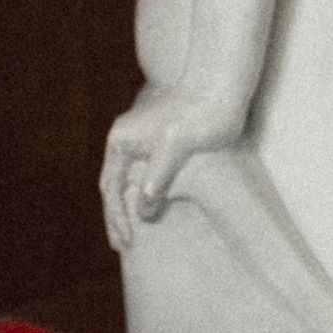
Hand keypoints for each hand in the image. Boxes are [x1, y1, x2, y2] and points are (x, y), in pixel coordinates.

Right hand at [100, 84, 240, 246]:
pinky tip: (152, 208)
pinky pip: (143, 174)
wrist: (221, 86)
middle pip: (114, 186)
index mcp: (121, 140)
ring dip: (129, 207)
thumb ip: (158, 178)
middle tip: (122, 246)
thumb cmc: (202, 114)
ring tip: (132, 232)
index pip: (111, 188)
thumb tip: (142, 211)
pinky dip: (144, 194)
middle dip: (117, 216)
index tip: (126, 241)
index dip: (117, 218)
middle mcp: (125, 139)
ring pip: (127, 181)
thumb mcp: (177, 148)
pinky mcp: (158, 141)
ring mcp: (140, 139)